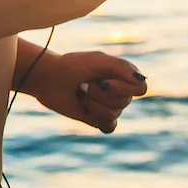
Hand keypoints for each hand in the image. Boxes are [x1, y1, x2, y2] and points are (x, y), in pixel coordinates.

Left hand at [28, 50, 146, 133]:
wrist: (47, 78)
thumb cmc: (71, 65)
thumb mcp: (96, 60)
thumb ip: (120, 67)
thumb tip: (140, 80)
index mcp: (122, 74)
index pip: (140, 88)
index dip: (124, 88)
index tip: (104, 81)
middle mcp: (119, 91)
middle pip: (124, 102)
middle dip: (100, 94)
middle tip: (84, 85)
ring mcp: (108, 105)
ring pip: (113, 114)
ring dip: (94, 105)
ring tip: (81, 93)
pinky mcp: (97, 118)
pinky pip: (109, 127)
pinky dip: (97, 119)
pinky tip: (86, 111)